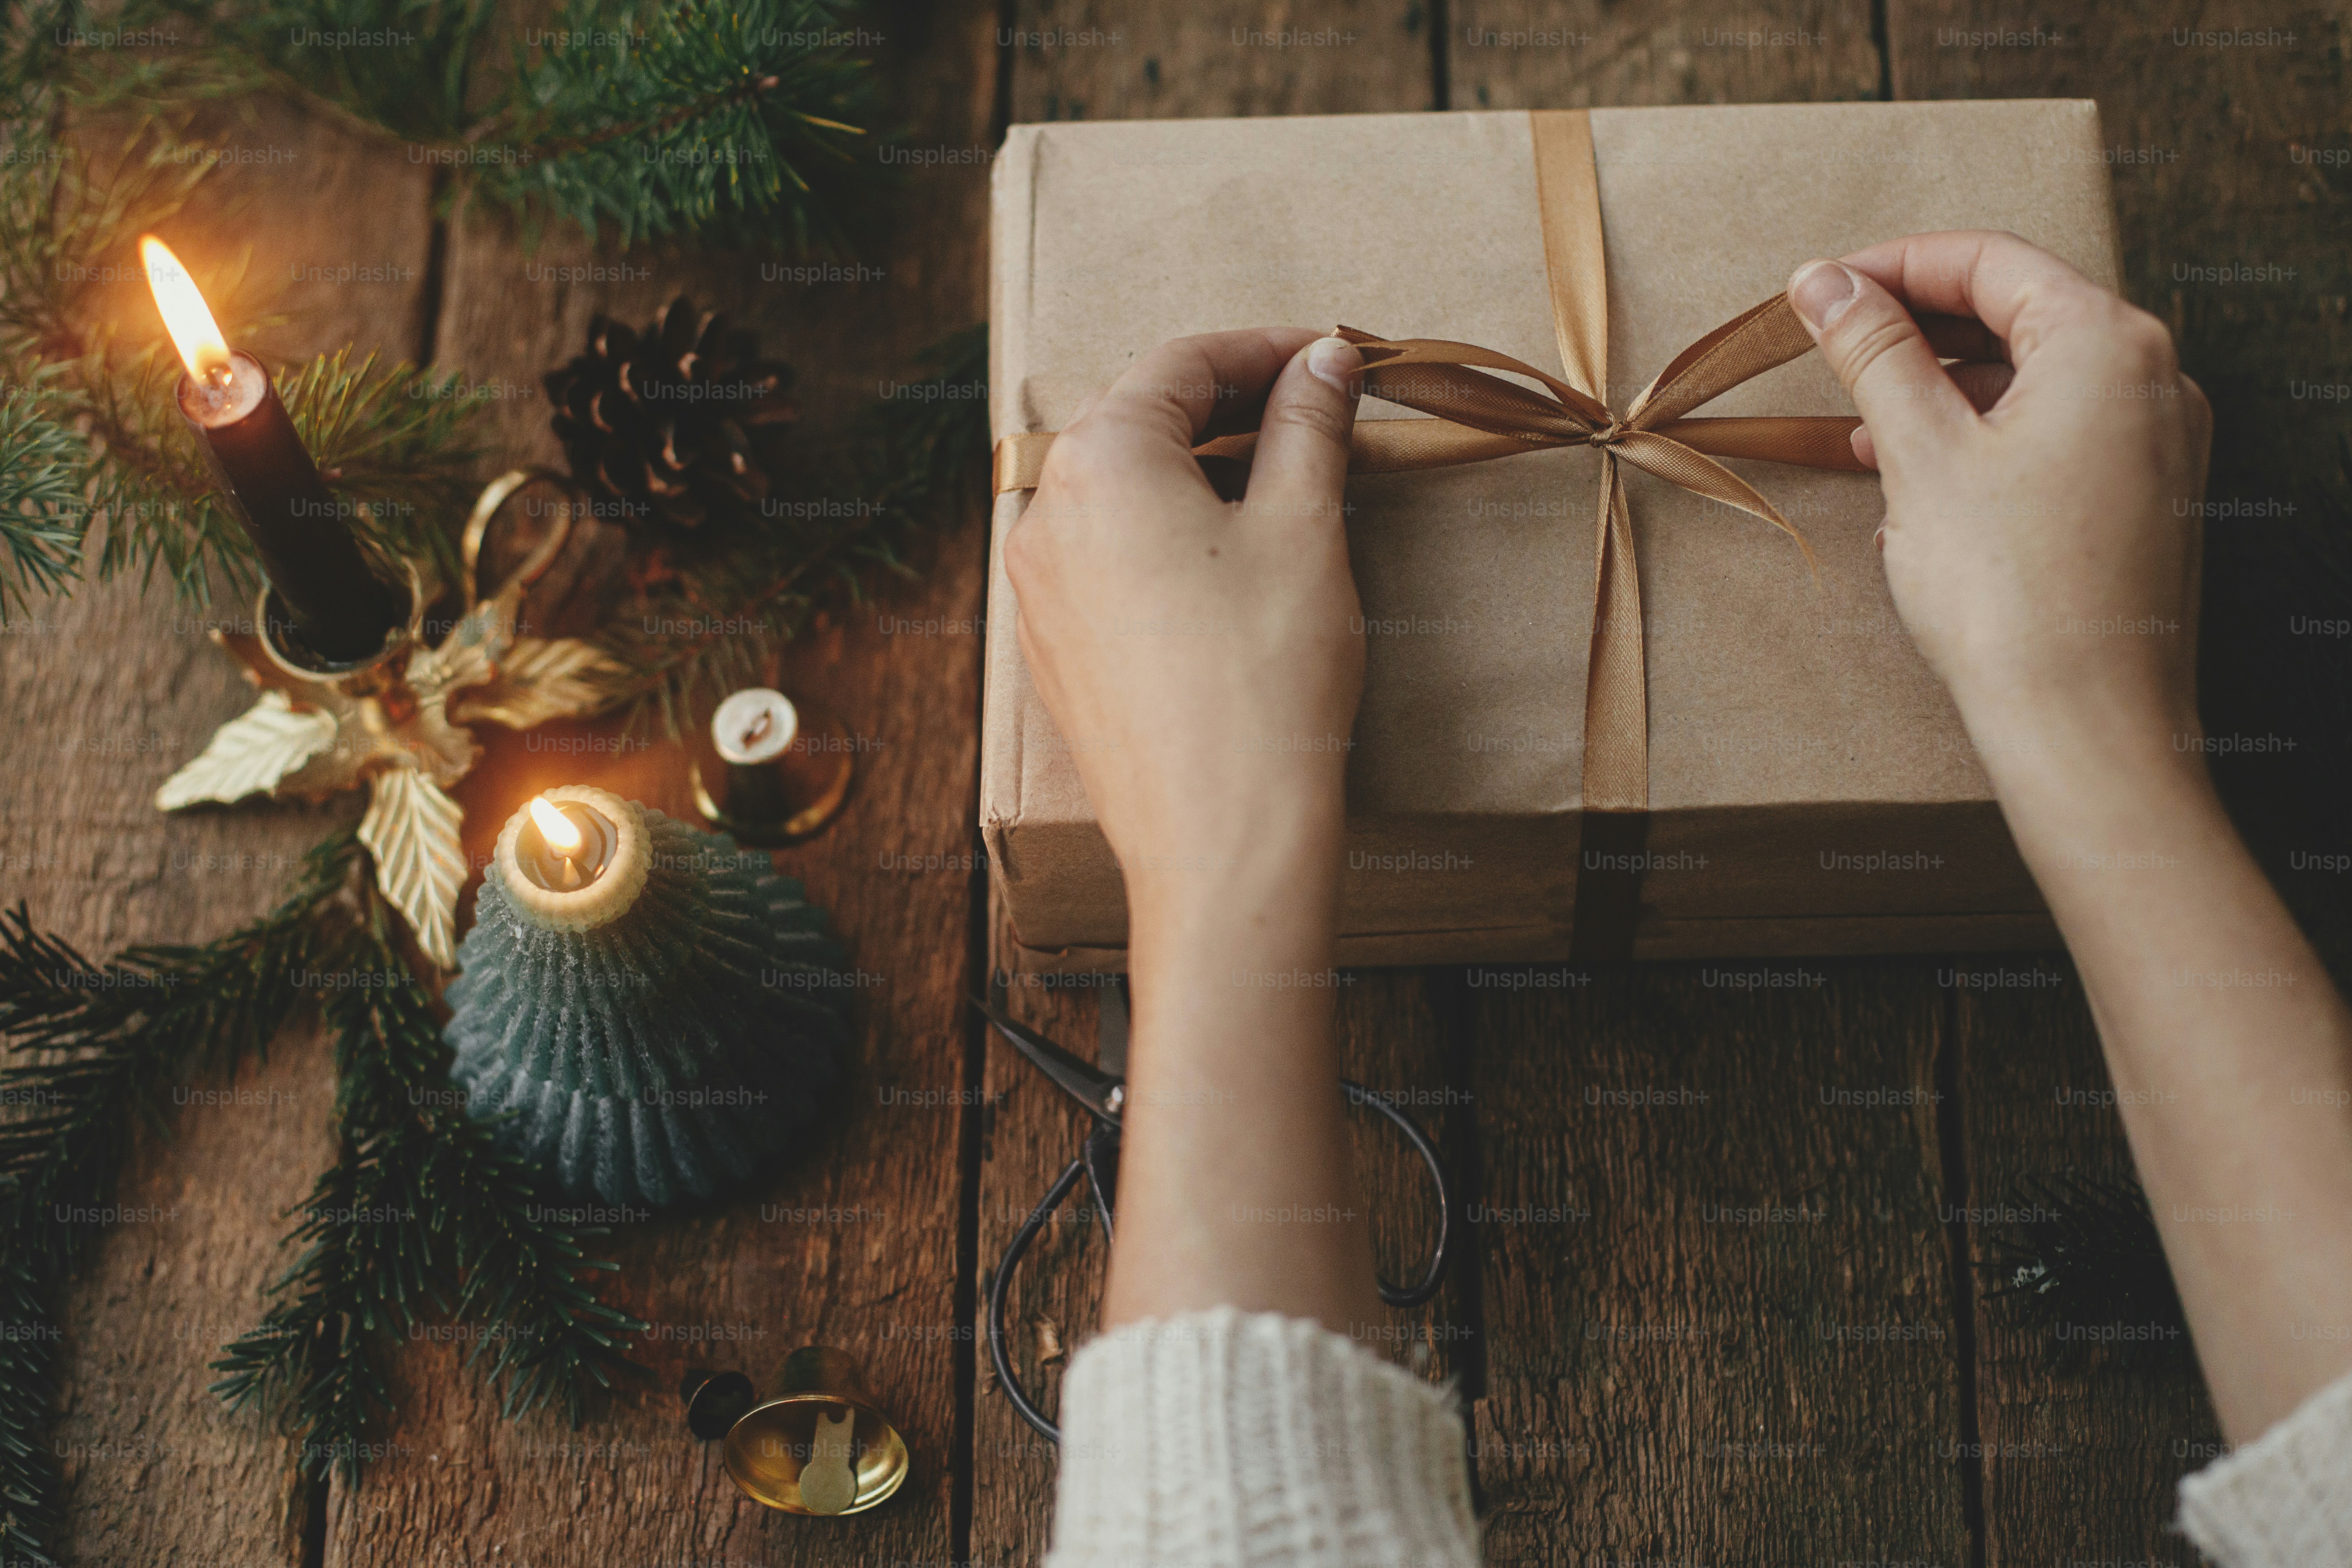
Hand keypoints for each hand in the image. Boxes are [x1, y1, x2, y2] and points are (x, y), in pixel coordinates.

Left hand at [1005, 330, 1384, 1333]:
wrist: (1220, 842)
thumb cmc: (1267, 683)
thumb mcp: (1305, 529)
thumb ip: (1309, 427)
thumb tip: (1325, 362)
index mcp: (1098, 462)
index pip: (1184, 365)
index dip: (1269, 352)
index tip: (1336, 357)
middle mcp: (1045, 514)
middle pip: (1143, 423)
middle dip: (1234, 410)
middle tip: (1322, 418)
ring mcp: (1038, 588)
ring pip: (1125, 493)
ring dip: (1204, 476)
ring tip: (1290, 490)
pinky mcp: (1052, 649)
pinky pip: (1110, 560)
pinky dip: (1171, 539)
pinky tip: (1235, 564)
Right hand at [1786, 231, 2212, 770]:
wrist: (2084, 725)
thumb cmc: (2010, 591)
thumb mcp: (1919, 451)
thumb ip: (1872, 351)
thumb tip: (1823, 282)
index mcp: (2108, 343)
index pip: (1989, 262)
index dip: (1892, 266)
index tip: (1819, 290)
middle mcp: (2152, 379)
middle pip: (2017, 315)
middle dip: (1915, 332)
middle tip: (1832, 351)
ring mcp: (2157, 443)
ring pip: (2033, 382)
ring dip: (1943, 394)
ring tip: (1863, 433)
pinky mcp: (2144, 501)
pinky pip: (2056, 439)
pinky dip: (1984, 443)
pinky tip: (1919, 490)